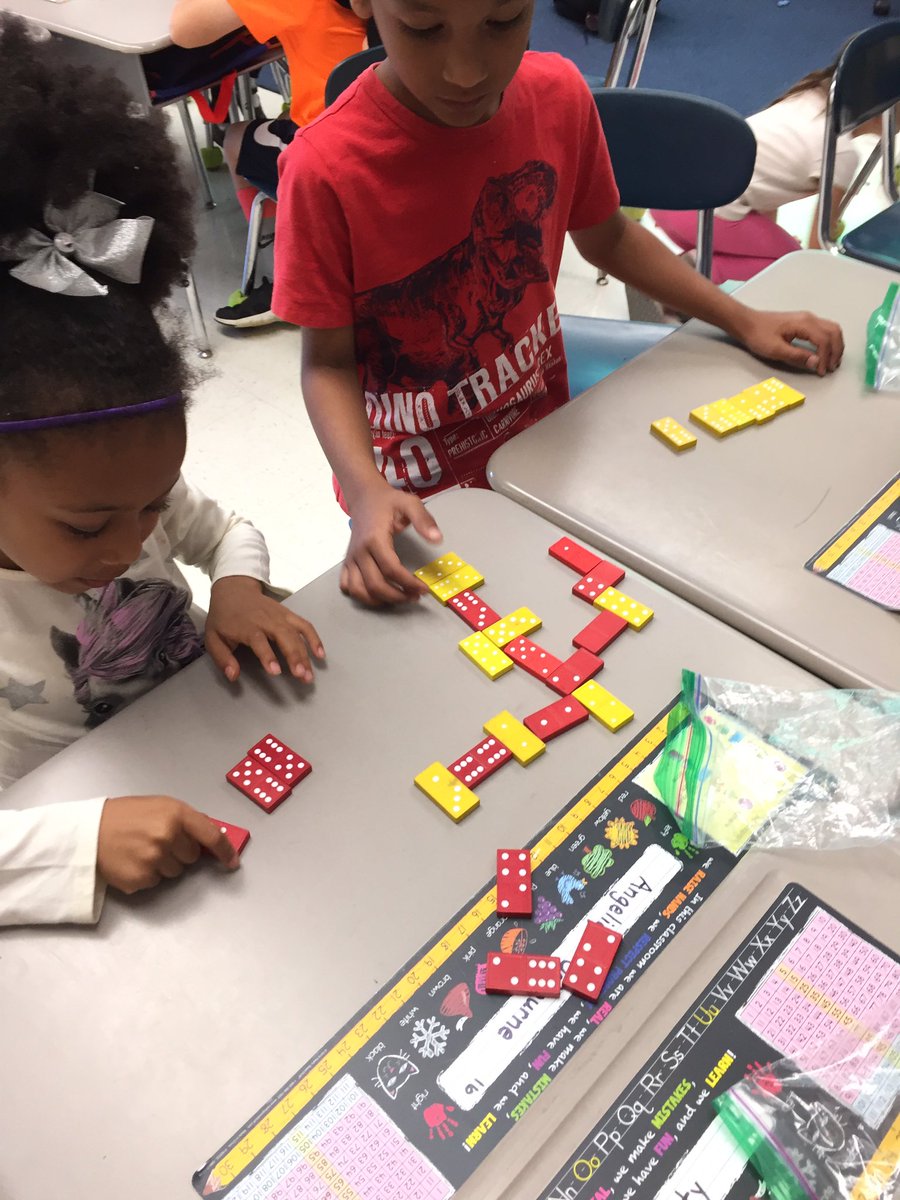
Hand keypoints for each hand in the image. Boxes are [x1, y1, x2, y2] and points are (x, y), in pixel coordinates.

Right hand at [97, 796, 238, 893]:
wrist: (87, 831)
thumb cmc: (125, 815)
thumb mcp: (159, 805)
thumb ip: (186, 820)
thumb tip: (211, 835)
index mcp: (175, 814)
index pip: (211, 835)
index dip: (225, 850)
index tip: (233, 862)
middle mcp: (167, 837)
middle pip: (192, 857)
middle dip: (180, 852)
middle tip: (157, 841)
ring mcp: (154, 859)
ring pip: (175, 872)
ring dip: (164, 864)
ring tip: (141, 850)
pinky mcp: (140, 879)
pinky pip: (155, 882)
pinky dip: (147, 874)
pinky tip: (132, 861)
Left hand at [205, 576, 324, 681]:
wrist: (234, 589)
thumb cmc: (224, 617)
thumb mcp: (213, 638)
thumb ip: (222, 658)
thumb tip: (233, 675)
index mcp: (247, 626)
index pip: (259, 642)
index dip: (268, 656)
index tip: (276, 671)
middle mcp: (266, 620)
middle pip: (284, 637)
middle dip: (295, 657)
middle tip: (302, 676)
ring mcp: (280, 616)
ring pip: (297, 633)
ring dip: (306, 653)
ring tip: (310, 673)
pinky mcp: (289, 614)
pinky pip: (305, 625)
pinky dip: (314, 638)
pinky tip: (320, 654)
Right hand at [341, 478, 442, 604]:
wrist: (364, 497)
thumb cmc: (388, 501)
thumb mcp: (410, 503)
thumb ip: (424, 520)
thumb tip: (437, 539)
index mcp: (375, 539)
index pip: (391, 570)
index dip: (409, 583)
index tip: (424, 589)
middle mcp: (359, 552)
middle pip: (375, 585)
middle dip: (397, 596)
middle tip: (414, 596)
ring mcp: (351, 558)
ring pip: (359, 590)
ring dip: (379, 600)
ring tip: (398, 597)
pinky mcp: (347, 562)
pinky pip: (347, 586)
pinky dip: (360, 595)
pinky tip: (377, 593)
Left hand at [734, 309, 843, 375]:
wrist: (747, 323)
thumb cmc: (758, 335)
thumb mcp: (775, 350)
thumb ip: (797, 356)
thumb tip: (816, 362)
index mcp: (803, 323)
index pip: (824, 340)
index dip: (826, 358)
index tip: (821, 372)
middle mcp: (809, 318)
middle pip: (834, 332)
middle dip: (836, 351)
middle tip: (831, 368)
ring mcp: (807, 318)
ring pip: (832, 329)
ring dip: (835, 345)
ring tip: (831, 362)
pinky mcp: (804, 322)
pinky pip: (825, 329)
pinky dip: (830, 341)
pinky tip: (825, 352)